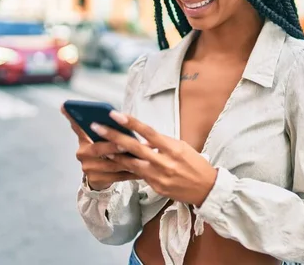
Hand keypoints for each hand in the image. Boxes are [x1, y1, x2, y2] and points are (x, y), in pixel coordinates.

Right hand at [61, 106, 139, 190]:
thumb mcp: (95, 136)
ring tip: (142, 156)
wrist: (100, 176)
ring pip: (111, 164)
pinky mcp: (98, 180)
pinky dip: (132, 172)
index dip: (75, 120)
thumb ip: (91, 123)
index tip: (83, 115)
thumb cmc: (102, 150)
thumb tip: (67, 105)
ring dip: (128, 160)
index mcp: (83, 140)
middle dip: (113, 146)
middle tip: (126, 143)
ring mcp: (89, 169)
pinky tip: (144, 169)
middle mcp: (82, 155)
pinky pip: (118, 176)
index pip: (79, 127)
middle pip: (98, 149)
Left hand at [89, 111, 217, 206]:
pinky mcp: (156, 187)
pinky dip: (127, 168)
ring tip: (99, 146)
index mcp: (173, 148)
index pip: (149, 132)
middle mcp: (165, 162)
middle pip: (134, 147)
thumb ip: (162, 143)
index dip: (131, 123)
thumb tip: (143, 139)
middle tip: (96, 127)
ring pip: (131, 164)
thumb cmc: (195, 163)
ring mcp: (159, 176)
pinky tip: (115, 162)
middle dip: (113, 136)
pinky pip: (138, 176)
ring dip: (114, 154)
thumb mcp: (182, 148)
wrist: (207, 188)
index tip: (116, 114)